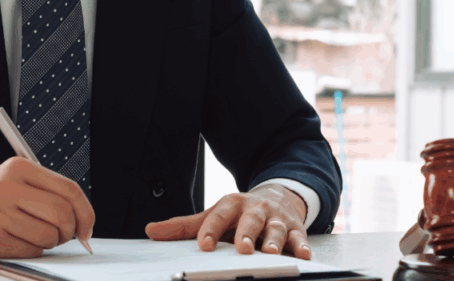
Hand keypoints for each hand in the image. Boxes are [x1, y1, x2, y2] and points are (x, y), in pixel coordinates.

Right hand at [0, 157, 94, 263]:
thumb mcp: (12, 185)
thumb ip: (44, 194)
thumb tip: (82, 218)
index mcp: (18, 167)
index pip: (69, 189)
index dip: (86, 212)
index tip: (87, 228)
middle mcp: (7, 184)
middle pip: (63, 213)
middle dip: (69, 231)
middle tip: (61, 237)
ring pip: (49, 235)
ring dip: (47, 243)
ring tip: (30, 237)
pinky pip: (29, 249)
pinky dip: (29, 250)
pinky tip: (12, 242)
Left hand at [145, 183, 311, 259]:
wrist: (276, 198)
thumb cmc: (239, 213)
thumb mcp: (213, 215)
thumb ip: (184, 226)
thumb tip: (151, 231)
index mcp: (232, 204)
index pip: (219, 216)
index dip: (211, 229)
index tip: (204, 245)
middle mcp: (255, 209)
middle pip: (251, 220)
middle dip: (247, 234)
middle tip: (242, 248)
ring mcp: (276, 219)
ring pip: (277, 229)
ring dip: (275, 241)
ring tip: (271, 253)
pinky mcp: (295, 229)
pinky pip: (299, 237)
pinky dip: (301, 246)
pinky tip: (302, 255)